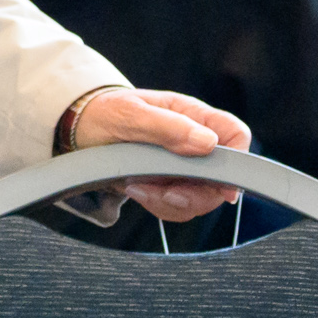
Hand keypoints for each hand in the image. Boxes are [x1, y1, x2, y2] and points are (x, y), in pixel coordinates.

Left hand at [71, 86, 251, 223]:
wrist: (79, 129)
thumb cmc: (105, 112)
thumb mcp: (131, 114)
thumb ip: (169, 127)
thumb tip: (208, 143)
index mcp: (193, 116)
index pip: (235, 135)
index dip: (238, 161)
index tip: (222, 188)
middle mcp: (193, 141)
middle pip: (221, 177)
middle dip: (196, 194)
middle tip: (165, 194)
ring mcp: (182, 164)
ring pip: (200, 197)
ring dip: (171, 202)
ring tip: (137, 188)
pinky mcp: (167, 183)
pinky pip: (177, 205)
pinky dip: (158, 205)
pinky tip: (134, 190)